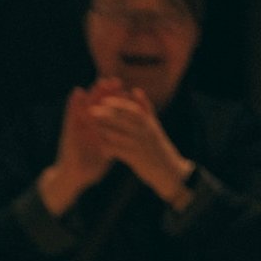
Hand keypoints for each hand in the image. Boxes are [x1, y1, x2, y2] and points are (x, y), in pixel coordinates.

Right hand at [39, 83, 114, 214]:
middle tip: (114, 80)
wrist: (73, 178)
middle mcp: (88, 127)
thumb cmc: (90, 167)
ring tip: (98, 81)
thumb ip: (114, 142)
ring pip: (85, 107)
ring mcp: (77, 128)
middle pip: (98, 107)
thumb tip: (129, 137)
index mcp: (98, 132)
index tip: (127, 90)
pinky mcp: (68, 132)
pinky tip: (76, 92)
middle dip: (105, 94)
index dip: (116, 102)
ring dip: (92, 93)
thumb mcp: (106, 152)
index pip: (109, 113)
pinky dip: (73, 103)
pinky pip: (71, 115)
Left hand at [87, 86, 193, 207]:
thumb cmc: (157, 145)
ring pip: (120, 135)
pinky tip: (100, 146)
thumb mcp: (153, 125)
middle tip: (91, 110)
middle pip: (124, 120)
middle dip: (107, 114)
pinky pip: (120, 151)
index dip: (118, 104)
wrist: (168, 170)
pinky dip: (109, 148)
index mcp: (149, 123)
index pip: (132, 109)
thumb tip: (135, 90)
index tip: (104, 100)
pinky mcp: (136, 159)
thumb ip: (144, 108)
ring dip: (105, 130)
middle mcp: (145, 132)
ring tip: (91, 127)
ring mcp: (141, 145)